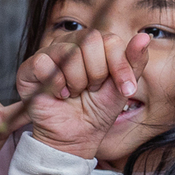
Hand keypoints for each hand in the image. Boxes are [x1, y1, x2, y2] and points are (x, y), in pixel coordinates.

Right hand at [19, 29, 144, 165]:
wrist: (77, 138)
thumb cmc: (97, 112)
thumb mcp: (122, 87)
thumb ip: (134, 62)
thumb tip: (144, 36)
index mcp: (94, 45)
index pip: (110, 39)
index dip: (119, 65)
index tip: (126, 89)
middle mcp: (70, 44)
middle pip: (90, 40)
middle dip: (97, 74)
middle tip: (91, 90)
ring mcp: (49, 54)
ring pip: (68, 53)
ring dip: (77, 82)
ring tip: (74, 93)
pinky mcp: (29, 69)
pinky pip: (44, 63)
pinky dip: (55, 84)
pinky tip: (58, 95)